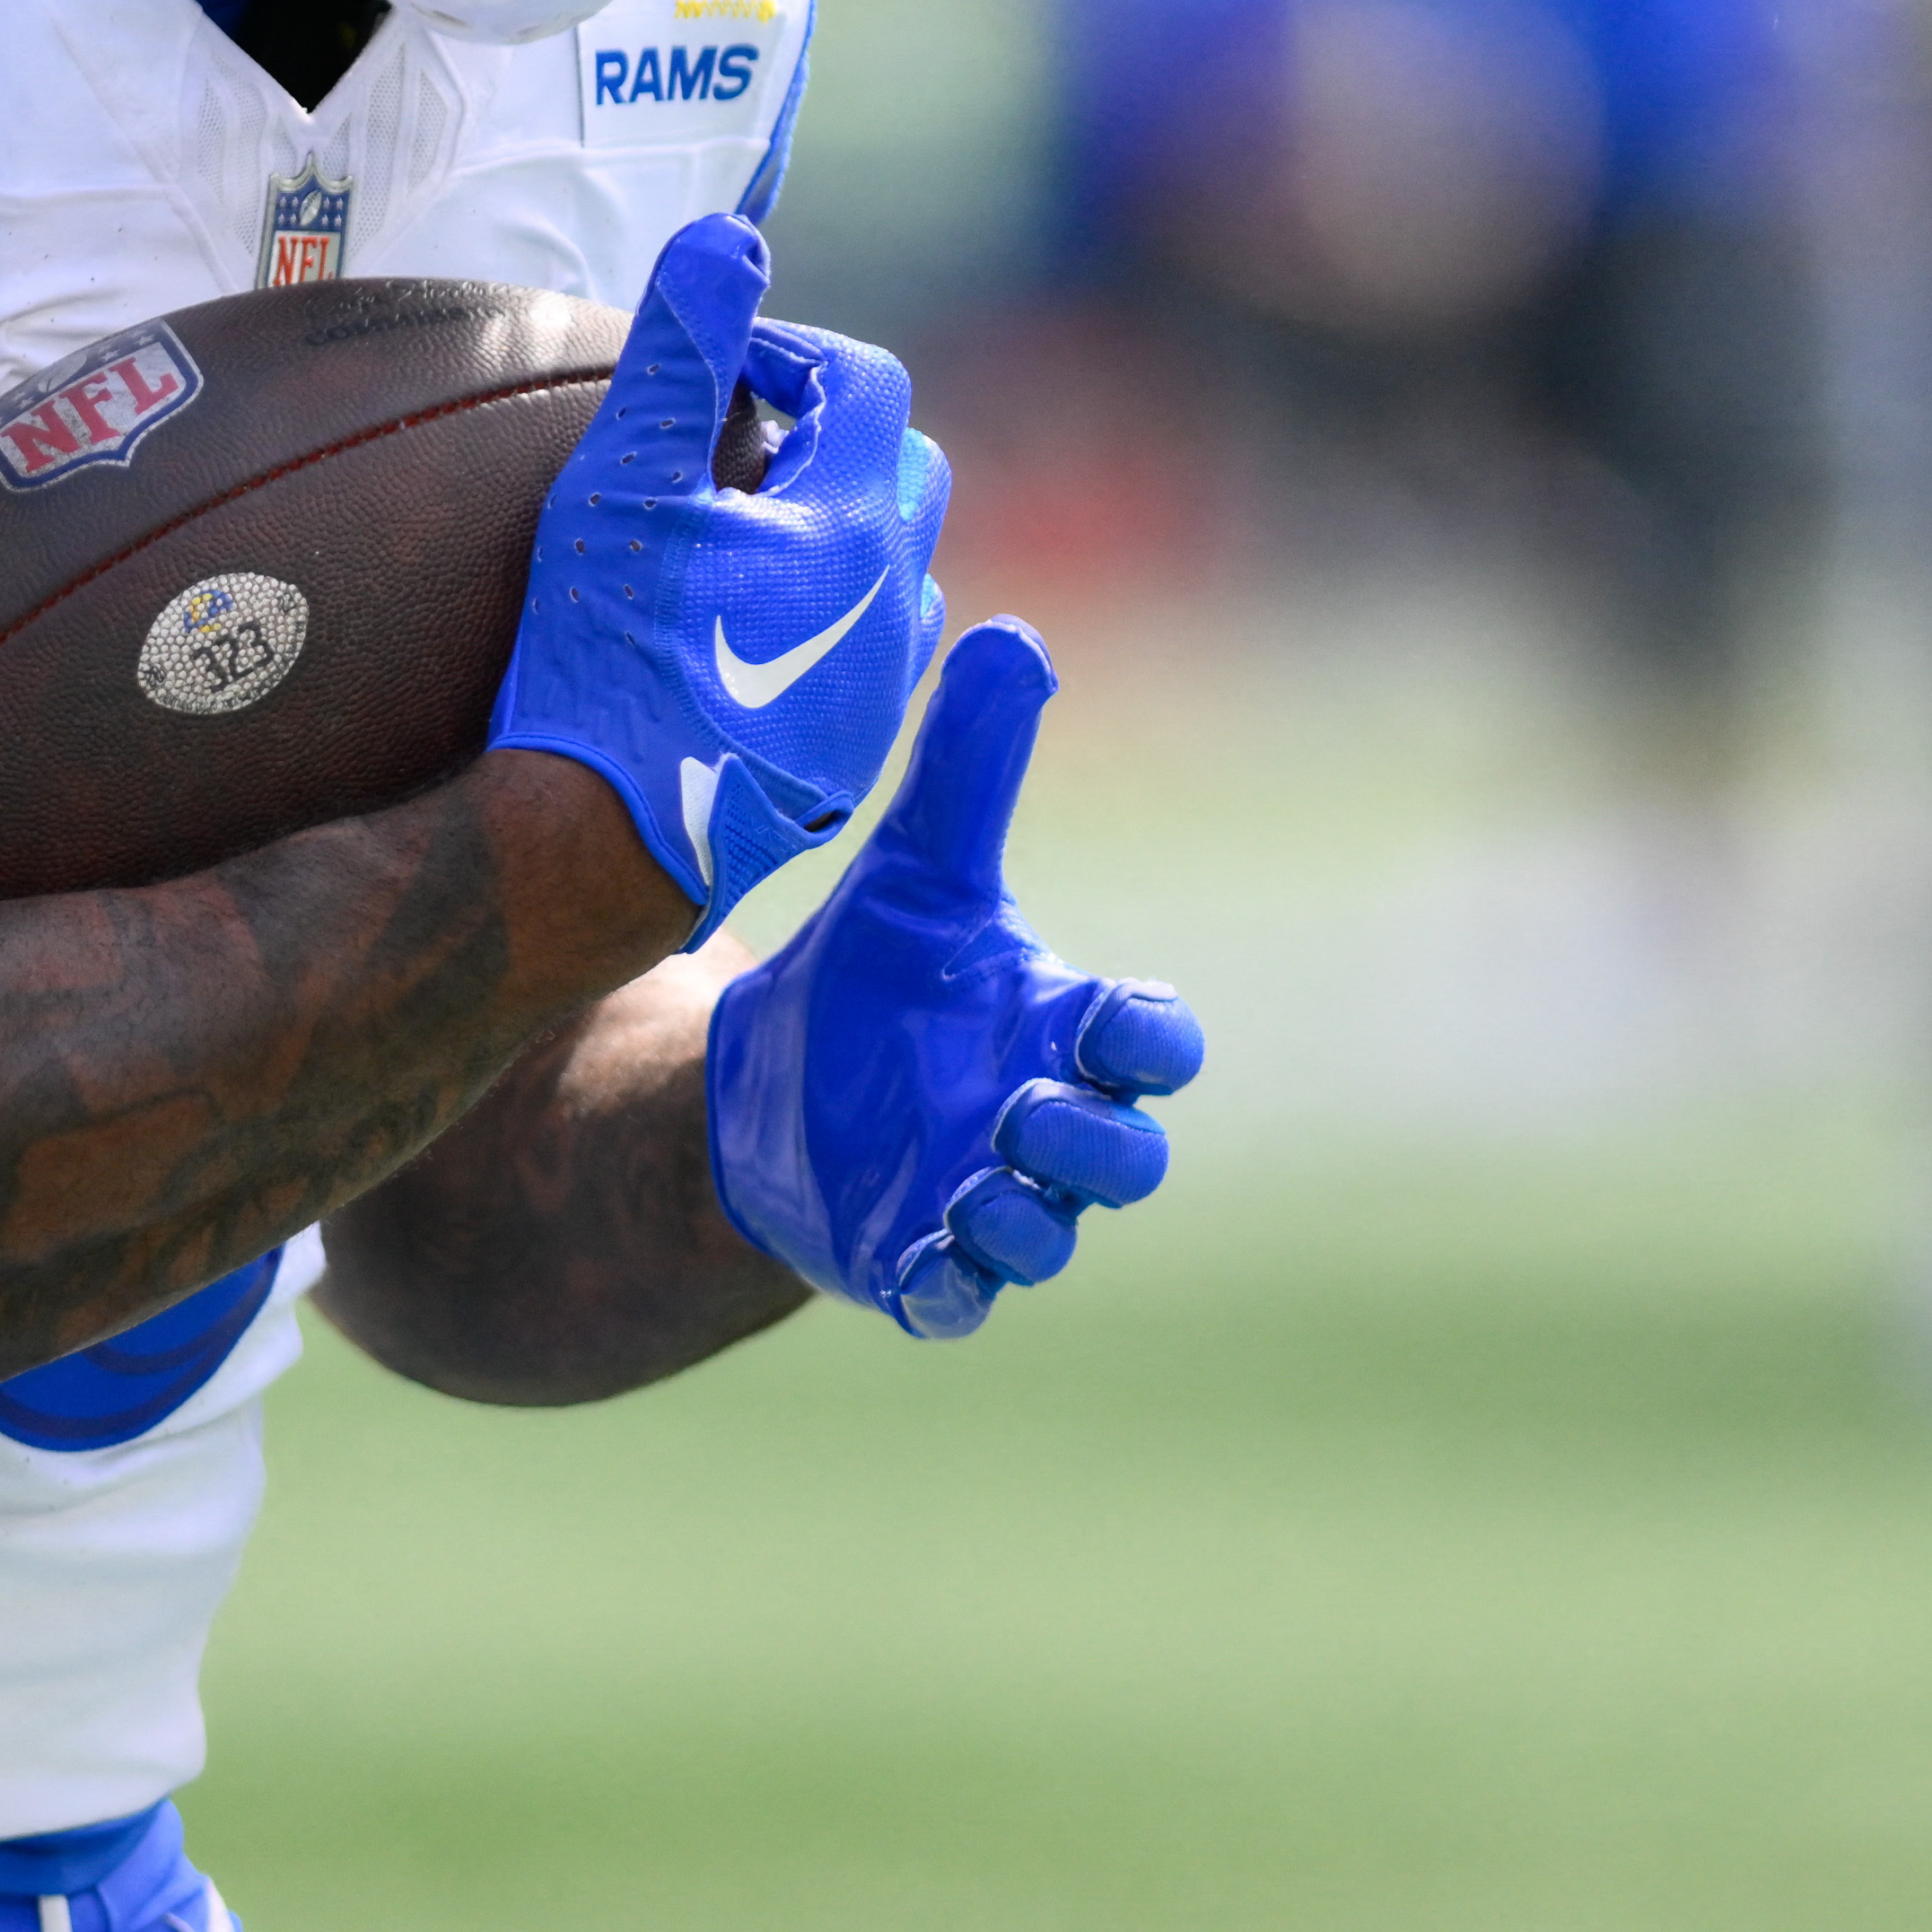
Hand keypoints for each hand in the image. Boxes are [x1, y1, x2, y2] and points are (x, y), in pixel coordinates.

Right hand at [487, 215, 946, 938]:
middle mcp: (893, 606)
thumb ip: (678, 352)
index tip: (721, 365)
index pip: (864, 383)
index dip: (792, 348)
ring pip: (898, 569)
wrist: (601, 848)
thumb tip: (730, 236)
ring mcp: (878, 692)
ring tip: (735, 536)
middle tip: (734, 442)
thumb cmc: (604, 658)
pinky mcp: (846, 762)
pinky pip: (870, 655)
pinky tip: (736, 633)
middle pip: (903, 470)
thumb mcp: (621, 485)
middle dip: (833, 433)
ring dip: (837, 528)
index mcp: (851, 525)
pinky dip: (826, 614)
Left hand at [706, 620, 1201, 1336]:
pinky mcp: (919, 1260)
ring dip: (1025, 1222)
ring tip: (976, 1189)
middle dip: (1094, 1142)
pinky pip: (957, 1298)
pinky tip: (925, 1266)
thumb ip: (971, 765)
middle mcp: (1043, 1123)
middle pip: (1126, 1157)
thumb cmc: (878, 972)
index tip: (1118, 1024)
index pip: (1152, 1044)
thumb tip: (1007, 633)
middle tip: (1024, 1107)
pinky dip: (951, 1290)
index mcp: (1062, 1029)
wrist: (777, 1086)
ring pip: (1045, 1236)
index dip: (1153, 1041)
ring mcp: (988, 1201)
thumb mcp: (918, 866)